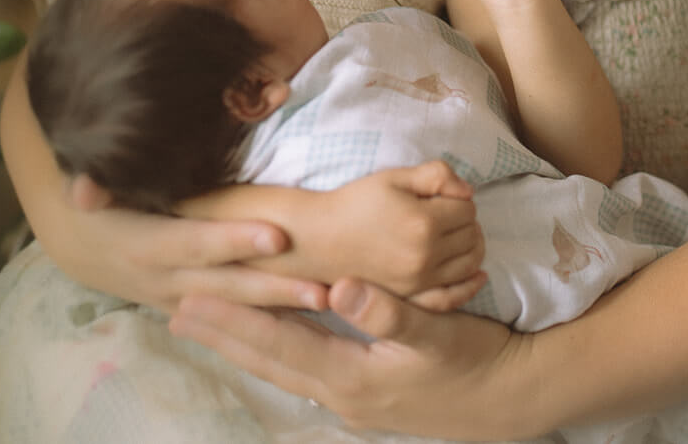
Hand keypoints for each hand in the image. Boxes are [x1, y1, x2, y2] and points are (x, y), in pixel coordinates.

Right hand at [61, 179, 323, 313]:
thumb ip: (93, 183)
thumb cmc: (95, 198)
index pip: (195, 243)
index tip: (277, 235)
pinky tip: (310, 318)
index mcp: (144, 244)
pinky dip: (269, 320)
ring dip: (280, 308)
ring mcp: (180, 299)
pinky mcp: (192, 308)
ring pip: (236, 308)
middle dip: (274, 288)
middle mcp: (164, 279)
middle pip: (226, 285)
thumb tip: (82, 186)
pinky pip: (234, 318)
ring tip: (327, 302)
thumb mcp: (88, 184)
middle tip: (321, 288)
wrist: (81, 241)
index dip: (234, 240)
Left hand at [170, 279, 535, 438]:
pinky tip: (272, 345)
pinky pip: (306, 371)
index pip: (279, 343)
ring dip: (246, 346)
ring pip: (284, 369)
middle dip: (224, 335)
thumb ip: (388, 313)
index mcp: (351, 377)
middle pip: (270, 361)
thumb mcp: (436, 333)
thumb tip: (341, 288)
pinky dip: (279, 353)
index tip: (192, 301)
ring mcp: (353, 400)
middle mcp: (342, 394)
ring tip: (210, 327)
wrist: (511, 399)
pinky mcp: (366, 397)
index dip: (234, 320)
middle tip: (177, 312)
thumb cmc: (476, 360)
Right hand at [188, 161, 485, 298]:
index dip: (458, 198)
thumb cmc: (355, 203)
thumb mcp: (394, 177)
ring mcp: (419, 281)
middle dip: (465, 220)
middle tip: (447, 211)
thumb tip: (468, 191)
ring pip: (469, 264)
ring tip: (456, 234)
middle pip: (471, 235)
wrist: (319, 238)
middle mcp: (425, 257)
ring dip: (470, 246)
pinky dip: (469, 283)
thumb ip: (437, 175)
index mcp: (424, 223)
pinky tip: (475, 274)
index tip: (441, 195)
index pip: (467, 208)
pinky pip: (453, 296)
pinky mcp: (411, 297)